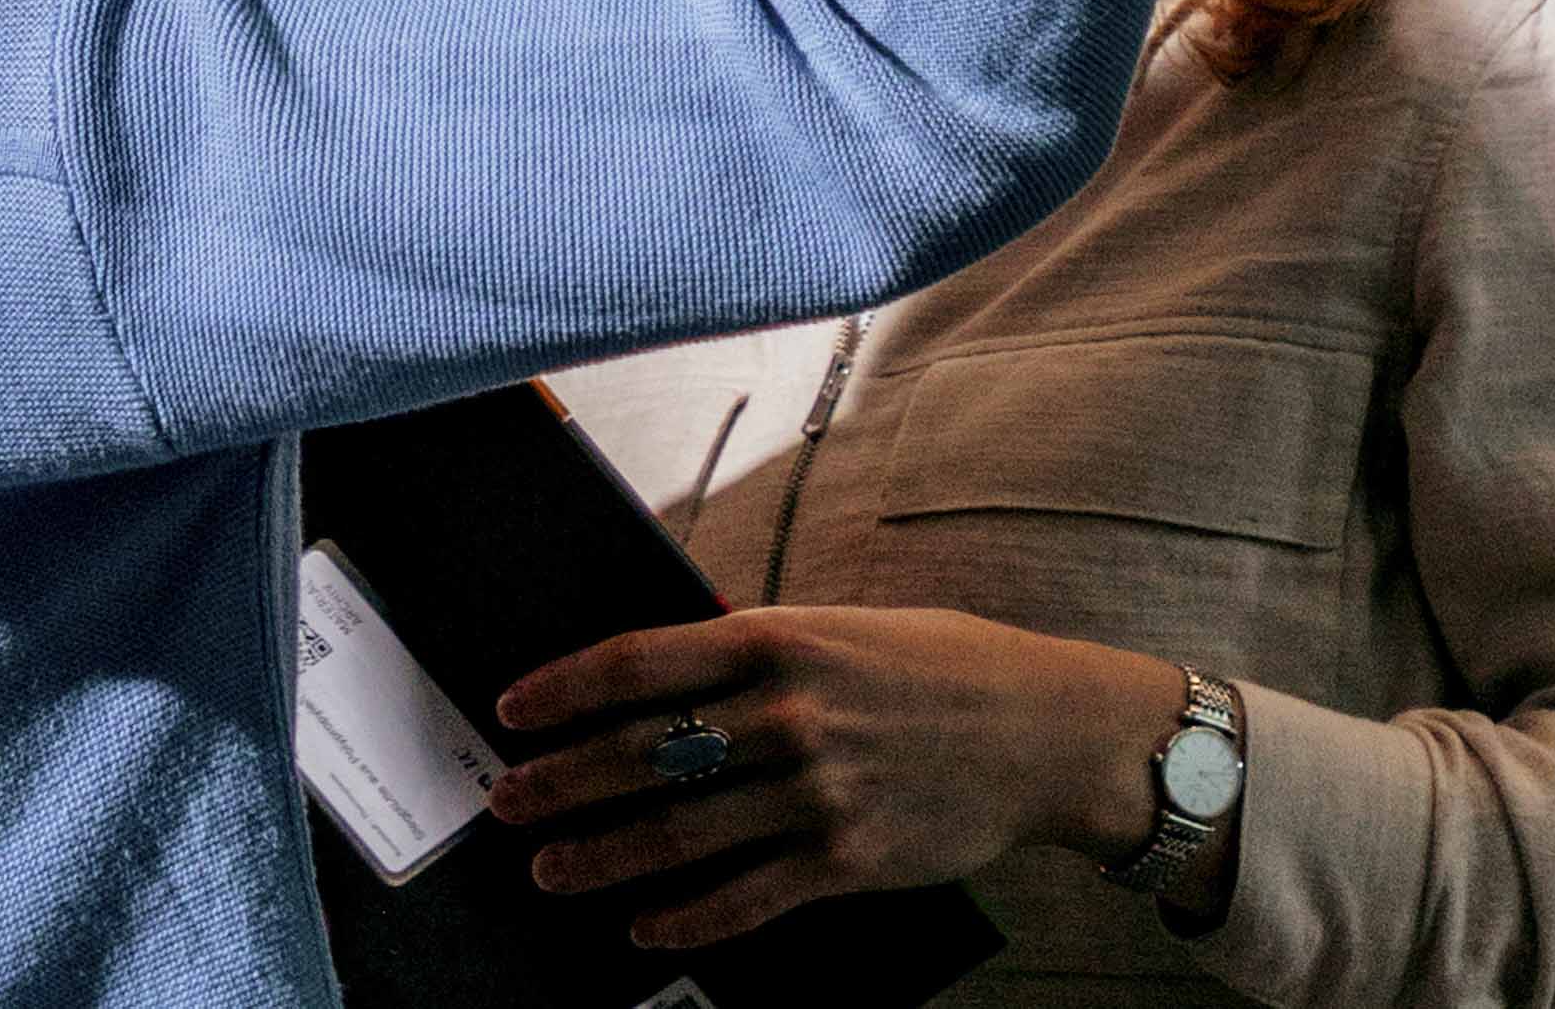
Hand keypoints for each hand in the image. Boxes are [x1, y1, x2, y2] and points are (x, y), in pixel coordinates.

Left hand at [485, 607, 1191, 948]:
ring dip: (601, 856)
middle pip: (639, 753)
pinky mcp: (850, 858)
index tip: (511, 711)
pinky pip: (748, 898)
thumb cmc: (937, 667)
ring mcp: (818, 791)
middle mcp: (787, 714)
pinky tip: (645, 926)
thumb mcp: (836, 626)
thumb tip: (661, 665)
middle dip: (558, 781)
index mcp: (774, 640)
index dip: (561, 690)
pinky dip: (688, 919)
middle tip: (505, 802)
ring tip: (550, 870)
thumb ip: (751, 645)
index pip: (635, 664)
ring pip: (679, 834)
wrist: (1049, 732)